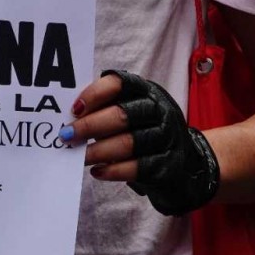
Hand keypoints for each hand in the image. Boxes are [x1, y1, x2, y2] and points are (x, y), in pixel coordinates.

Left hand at [59, 70, 218, 215]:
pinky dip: (113, 170)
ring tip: (79, 157)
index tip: (74, 109)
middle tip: (66, 136)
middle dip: (89, 126)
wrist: (187, 163)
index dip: (94, 94)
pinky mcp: (167, 164)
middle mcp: (159, 110)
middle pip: (121, 115)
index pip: (119, 83)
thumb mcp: (131, 111)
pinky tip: (97, 172)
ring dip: (97, 151)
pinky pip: (137, 167)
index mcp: (145, 91)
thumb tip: (69, 119)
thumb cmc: (144, 131)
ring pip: (128, 142)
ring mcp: (166, 137)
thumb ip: (105, 109)